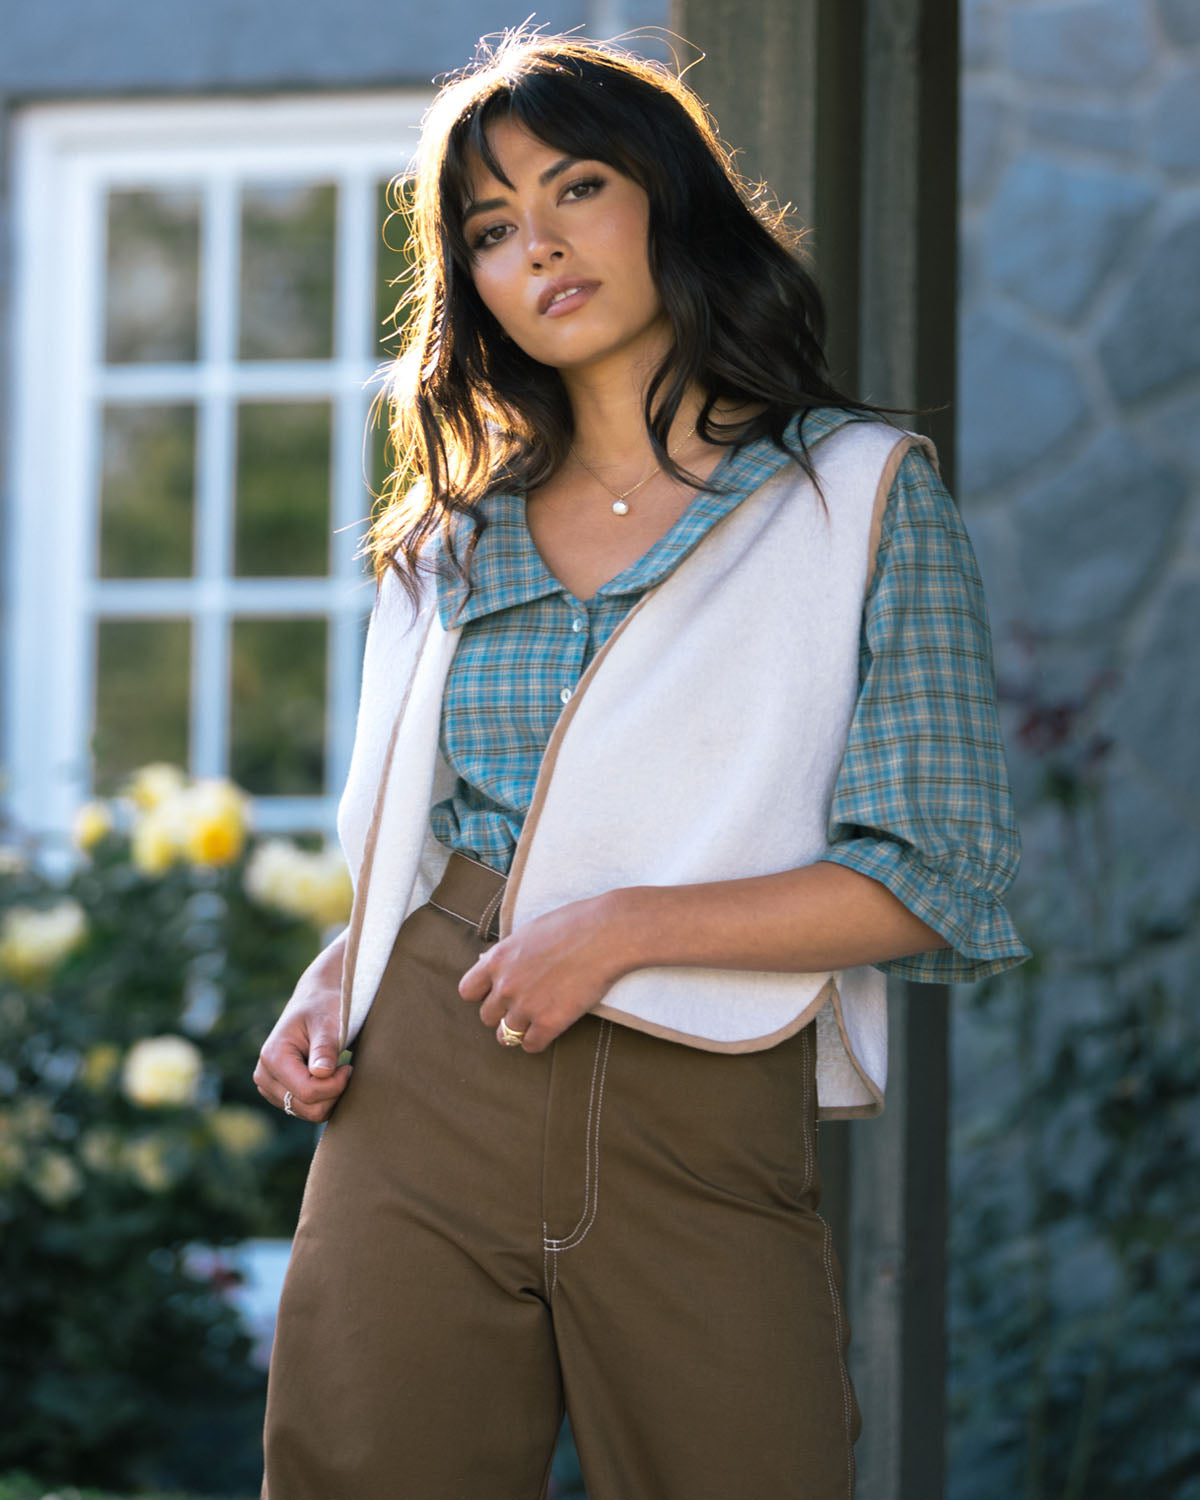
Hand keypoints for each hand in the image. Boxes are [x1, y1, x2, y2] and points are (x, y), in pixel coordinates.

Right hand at [253, 994, 352, 1121]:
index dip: (335, 1085)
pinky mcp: (281, 1094)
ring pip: (309, 1113)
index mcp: (272, 1057)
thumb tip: (322, 1073)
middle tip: (346, 1069)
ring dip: (330, 1097)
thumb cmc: (323, 1007)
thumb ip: (325, 1047)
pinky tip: (330, 1078)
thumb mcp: (327, 1022)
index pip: (307, 1092)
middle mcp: (265, 1076)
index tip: (349, 1067)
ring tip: (337, 1071)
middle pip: (308, 1108)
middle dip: (334, 1093)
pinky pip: (309, 1110)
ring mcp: (270, 1088)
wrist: (314, 1003)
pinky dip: (325, 1099)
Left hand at [458, 891, 629, 1052]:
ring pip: (505, 1035)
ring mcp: (526, 1006)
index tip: (498, 992)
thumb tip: (490, 964)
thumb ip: (507, 954)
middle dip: (503, 1013)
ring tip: (535, 1021)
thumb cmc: (573, 924)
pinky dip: (538, 1041)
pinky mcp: (550, 1022)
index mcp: (498, 960)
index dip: (483, 994)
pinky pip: (531, 1045)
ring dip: (519, 1030)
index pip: (468, 991)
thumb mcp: (528, 932)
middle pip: (487, 1017)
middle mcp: (506, 985)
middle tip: (524, 1005)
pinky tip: (550, 1028)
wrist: (607, 933)